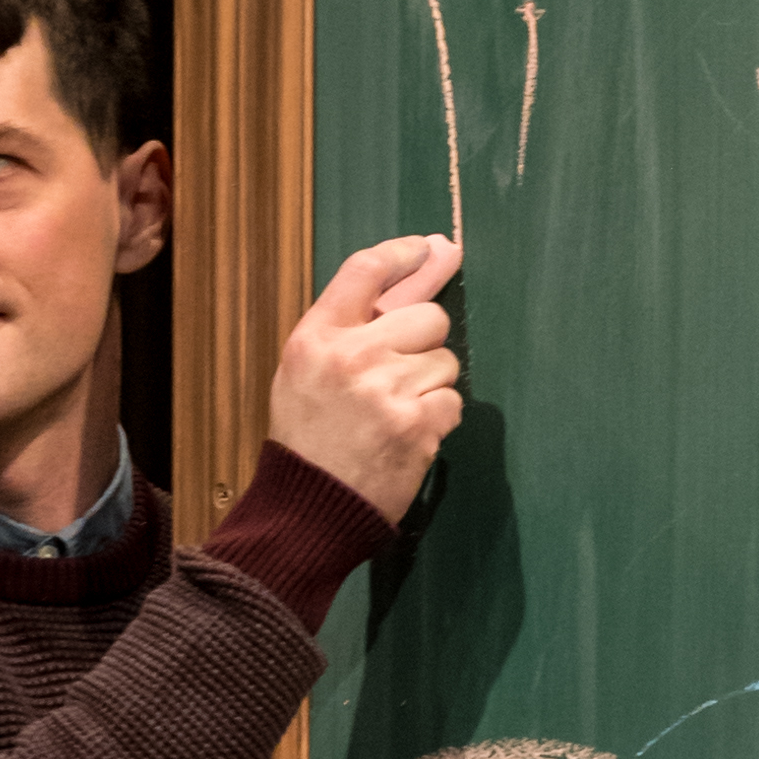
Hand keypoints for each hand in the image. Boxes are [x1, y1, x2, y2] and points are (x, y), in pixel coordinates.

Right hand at [270, 230, 464, 519]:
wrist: (309, 508)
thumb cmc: (309, 438)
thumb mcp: (306, 371)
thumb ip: (350, 326)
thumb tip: (420, 268)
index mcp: (316, 338)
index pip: (366, 271)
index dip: (404, 254)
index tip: (429, 249)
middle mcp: (351, 357)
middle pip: (428, 317)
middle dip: (424, 343)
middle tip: (399, 374)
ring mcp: (385, 391)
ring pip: (445, 362)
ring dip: (431, 386)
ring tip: (396, 412)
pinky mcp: (415, 427)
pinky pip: (452, 402)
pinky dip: (438, 419)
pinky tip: (408, 435)